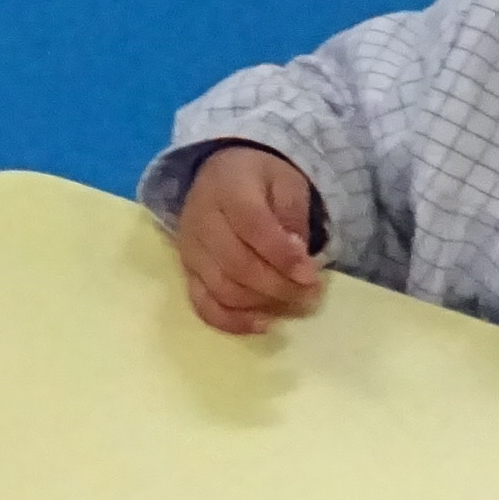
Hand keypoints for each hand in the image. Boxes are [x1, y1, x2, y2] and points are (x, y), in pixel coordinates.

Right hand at [176, 143, 325, 334]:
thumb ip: (293, 218)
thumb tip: (298, 262)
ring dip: (263, 304)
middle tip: (310, 293)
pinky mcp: (187, 272)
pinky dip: (232, 322)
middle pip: (236, 265)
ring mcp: (190, 250)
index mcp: (227, 189)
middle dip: (279, 286)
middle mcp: (201, 220)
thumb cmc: (262, 180)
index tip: (311, 274)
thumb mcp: (287, 183)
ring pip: (222, 289)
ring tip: (293, 303)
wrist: (222, 174)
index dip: (282, 256)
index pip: (252, 227)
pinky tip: (262, 324)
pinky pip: (203, 305)